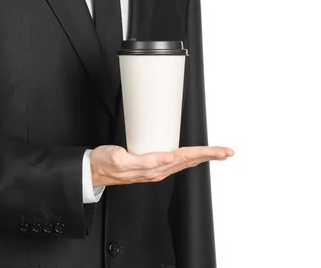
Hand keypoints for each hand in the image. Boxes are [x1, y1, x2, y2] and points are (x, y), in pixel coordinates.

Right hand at [90, 145, 233, 186]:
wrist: (94, 169)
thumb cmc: (105, 164)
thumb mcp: (121, 159)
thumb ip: (144, 161)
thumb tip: (167, 158)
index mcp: (154, 168)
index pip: (186, 158)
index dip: (205, 153)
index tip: (221, 151)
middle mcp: (158, 170)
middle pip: (189, 161)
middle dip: (209, 156)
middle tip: (226, 151)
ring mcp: (154, 169)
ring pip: (183, 162)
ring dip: (200, 157)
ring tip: (214, 153)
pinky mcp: (149, 164)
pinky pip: (173, 161)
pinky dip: (186, 157)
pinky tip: (188, 155)